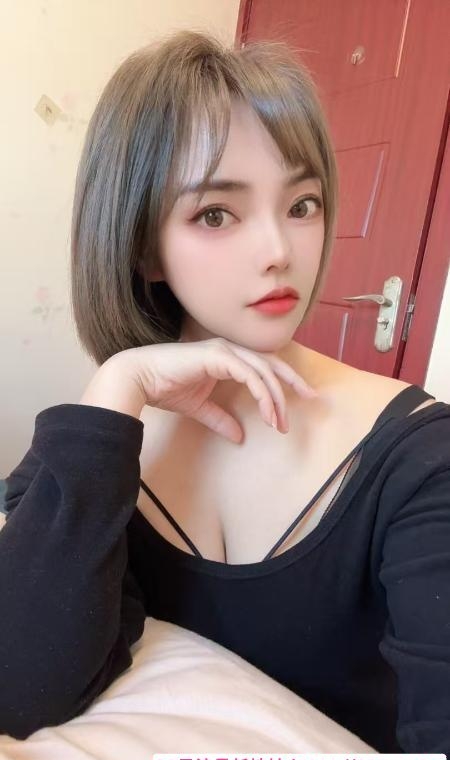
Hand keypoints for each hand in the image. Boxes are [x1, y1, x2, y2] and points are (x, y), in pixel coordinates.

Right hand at [120, 337, 316, 442]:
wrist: (138, 378)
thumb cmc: (164, 388)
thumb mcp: (200, 408)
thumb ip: (220, 419)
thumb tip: (239, 437)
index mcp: (226, 357)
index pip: (264, 366)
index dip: (285, 380)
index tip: (302, 396)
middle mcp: (229, 350)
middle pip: (272, 363)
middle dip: (293, 381)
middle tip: (311, 399)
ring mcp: (224, 350)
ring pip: (263, 371)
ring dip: (275, 398)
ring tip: (279, 423)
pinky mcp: (218, 357)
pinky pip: (250, 375)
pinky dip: (261, 394)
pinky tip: (266, 413)